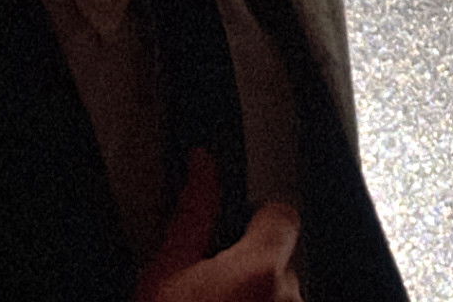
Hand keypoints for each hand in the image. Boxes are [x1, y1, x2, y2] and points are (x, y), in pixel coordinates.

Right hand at [134, 149, 302, 301]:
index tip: (234, 230)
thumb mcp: (164, 274)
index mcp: (258, 269)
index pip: (282, 214)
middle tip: (208, 288)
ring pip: (280, 290)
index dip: (257, 217)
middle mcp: (288, 296)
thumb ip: (192, 214)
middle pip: (280, 256)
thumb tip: (201, 164)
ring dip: (255, 295)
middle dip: (249, 265)